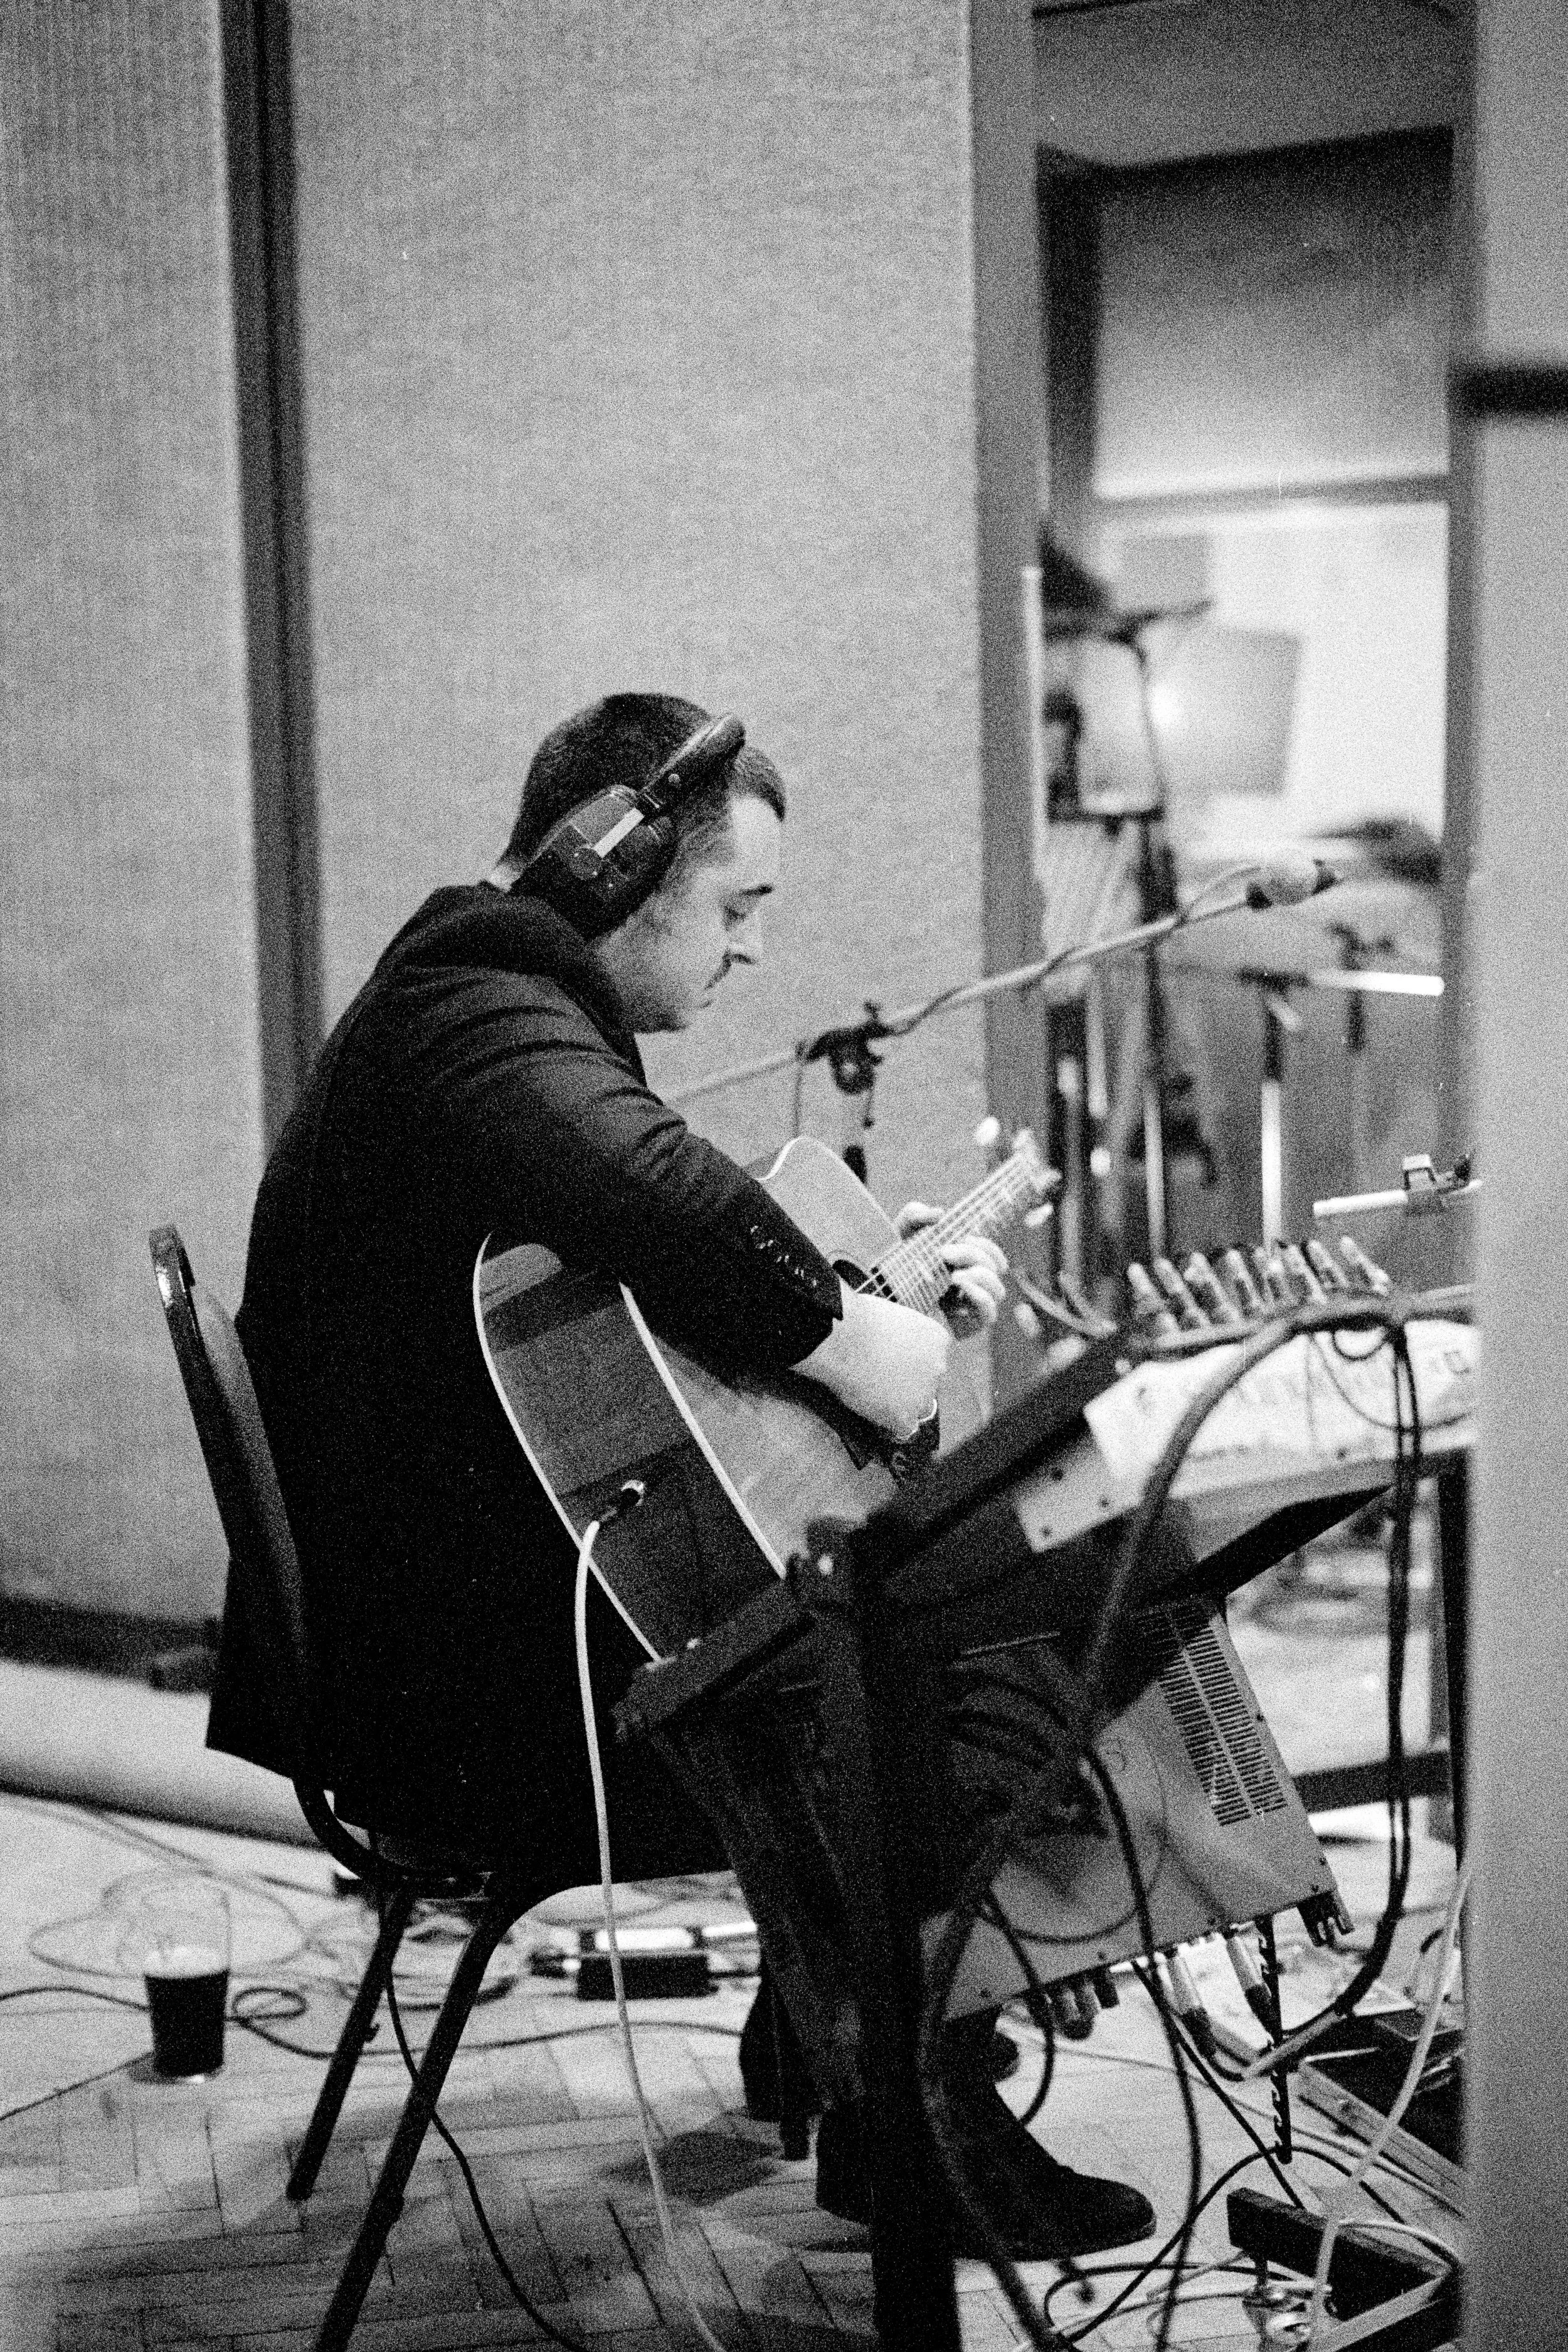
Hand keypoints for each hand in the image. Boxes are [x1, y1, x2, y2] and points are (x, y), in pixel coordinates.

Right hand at [793, 1286, 951, 1439]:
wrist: (845, 1339)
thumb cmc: (859, 1319)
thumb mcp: (894, 1319)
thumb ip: (902, 1338)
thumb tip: (890, 1349)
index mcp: (938, 1340)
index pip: (932, 1360)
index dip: (911, 1364)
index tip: (893, 1364)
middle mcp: (938, 1368)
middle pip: (928, 1384)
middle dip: (910, 1385)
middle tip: (881, 1382)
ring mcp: (924, 1394)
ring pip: (918, 1408)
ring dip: (902, 1407)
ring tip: (874, 1401)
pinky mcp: (905, 1417)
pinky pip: (902, 1429)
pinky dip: (890, 1426)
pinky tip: (875, 1418)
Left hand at [895, 1203, 1007, 1334]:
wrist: (876, 1303)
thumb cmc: (888, 1270)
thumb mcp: (900, 1237)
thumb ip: (916, 1215)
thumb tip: (940, 1214)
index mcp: (963, 1267)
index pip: (993, 1257)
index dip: (986, 1244)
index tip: (964, 1236)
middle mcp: (970, 1288)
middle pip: (995, 1269)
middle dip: (973, 1255)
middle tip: (943, 1253)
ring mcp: (969, 1309)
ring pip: (998, 1291)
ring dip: (982, 1276)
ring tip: (953, 1275)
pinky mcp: (965, 1327)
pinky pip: (989, 1313)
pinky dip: (980, 1296)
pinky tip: (959, 1286)